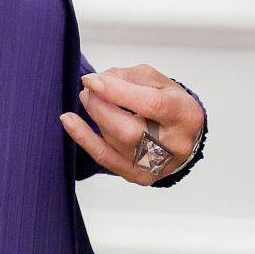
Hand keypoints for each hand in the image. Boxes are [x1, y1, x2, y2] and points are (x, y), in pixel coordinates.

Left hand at [61, 65, 204, 185]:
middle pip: (130, 130)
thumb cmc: (171, 107)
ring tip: (88, 100)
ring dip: (94, 118)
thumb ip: (131, 77)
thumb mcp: (160, 82)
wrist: (184, 138)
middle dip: (101, 107)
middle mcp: (174, 144)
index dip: (117, 91)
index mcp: (185, 115)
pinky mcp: (139, 176)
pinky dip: (84, 139)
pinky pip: (106, 159)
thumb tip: (101, 80)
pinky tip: (70, 122)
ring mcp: (157, 165)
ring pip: (116, 143)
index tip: (92, 80)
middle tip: (89, 91)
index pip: (150, 104)